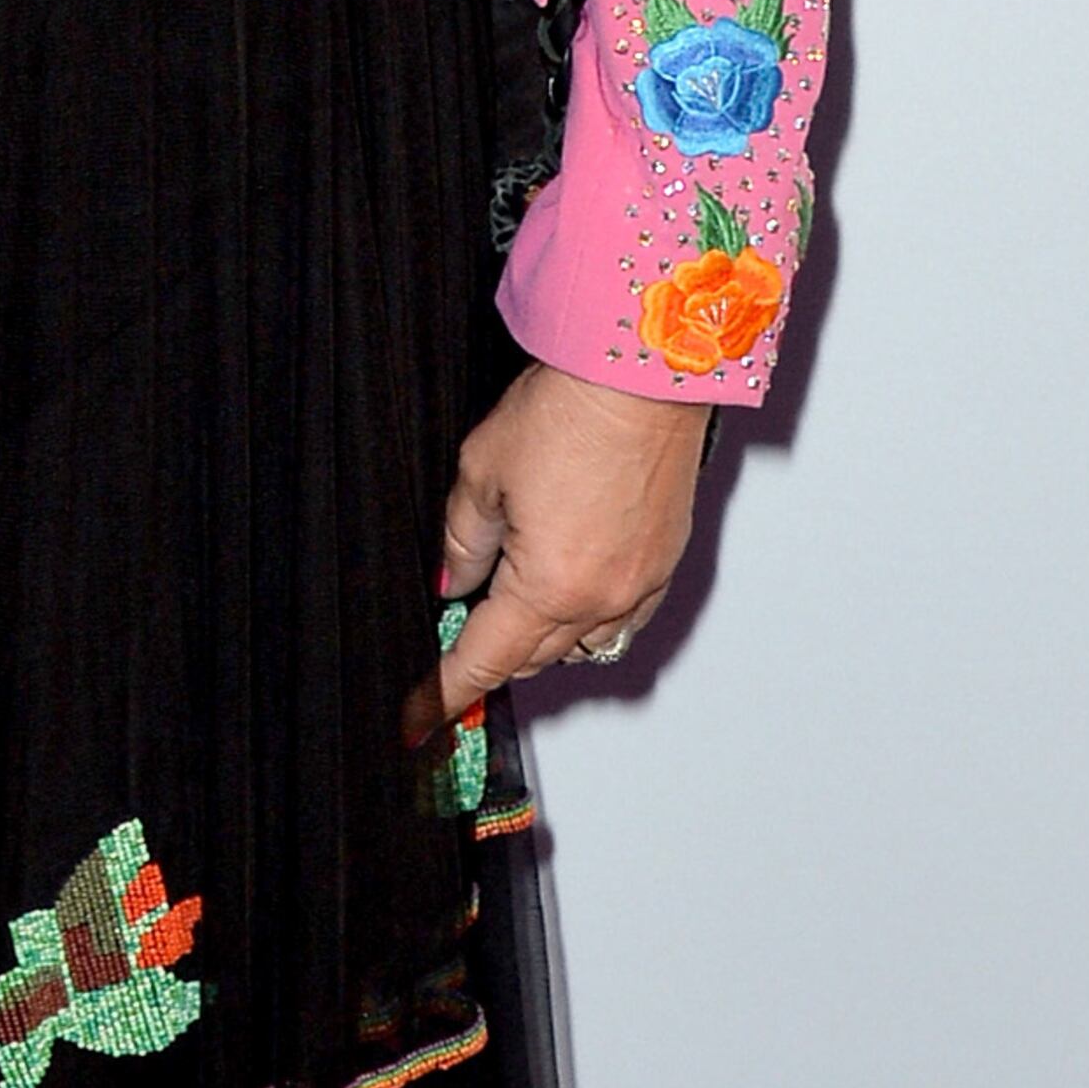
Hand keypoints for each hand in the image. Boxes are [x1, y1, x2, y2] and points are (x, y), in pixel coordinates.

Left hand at [420, 367, 708, 739]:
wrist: (645, 372)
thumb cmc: (572, 409)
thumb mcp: (482, 472)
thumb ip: (462, 539)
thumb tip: (451, 579)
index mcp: (550, 586)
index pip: (483, 661)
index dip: (444, 692)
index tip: (421, 716)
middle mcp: (603, 597)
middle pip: (532, 657)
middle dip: (490, 657)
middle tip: (457, 643)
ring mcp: (641, 581)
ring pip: (582, 644)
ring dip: (542, 642)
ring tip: (511, 617)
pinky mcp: (667, 558)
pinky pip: (625, 618)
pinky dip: (592, 620)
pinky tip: (570, 595)